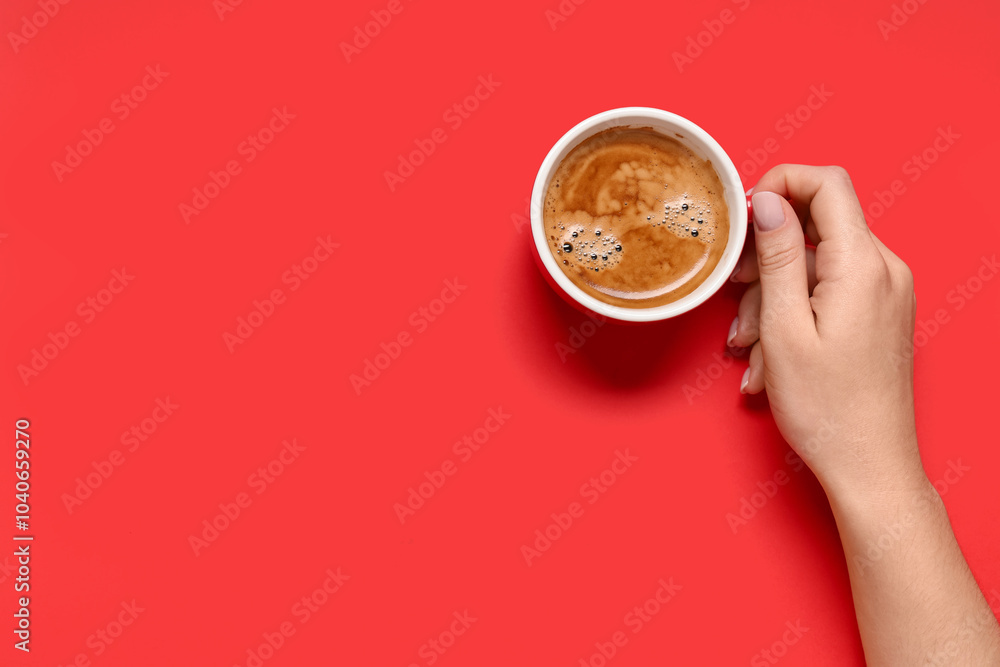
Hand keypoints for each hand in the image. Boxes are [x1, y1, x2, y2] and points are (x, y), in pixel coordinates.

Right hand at [728, 165, 923, 497]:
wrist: (869, 466)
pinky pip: (827, 290)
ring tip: (748, 345)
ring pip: (815, 263)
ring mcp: (884, 293)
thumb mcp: (784, 328)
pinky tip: (770, 354)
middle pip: (816, 225)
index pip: (828, 184)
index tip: (744, 212)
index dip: (780, 183)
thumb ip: (777, 256)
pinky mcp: (877, 313)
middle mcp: (884, 270)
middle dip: (766, 255)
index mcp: (863, 266)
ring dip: (772, 294)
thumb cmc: (827, 408)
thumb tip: (766, 201)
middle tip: (734, 293)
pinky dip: (793, 310)